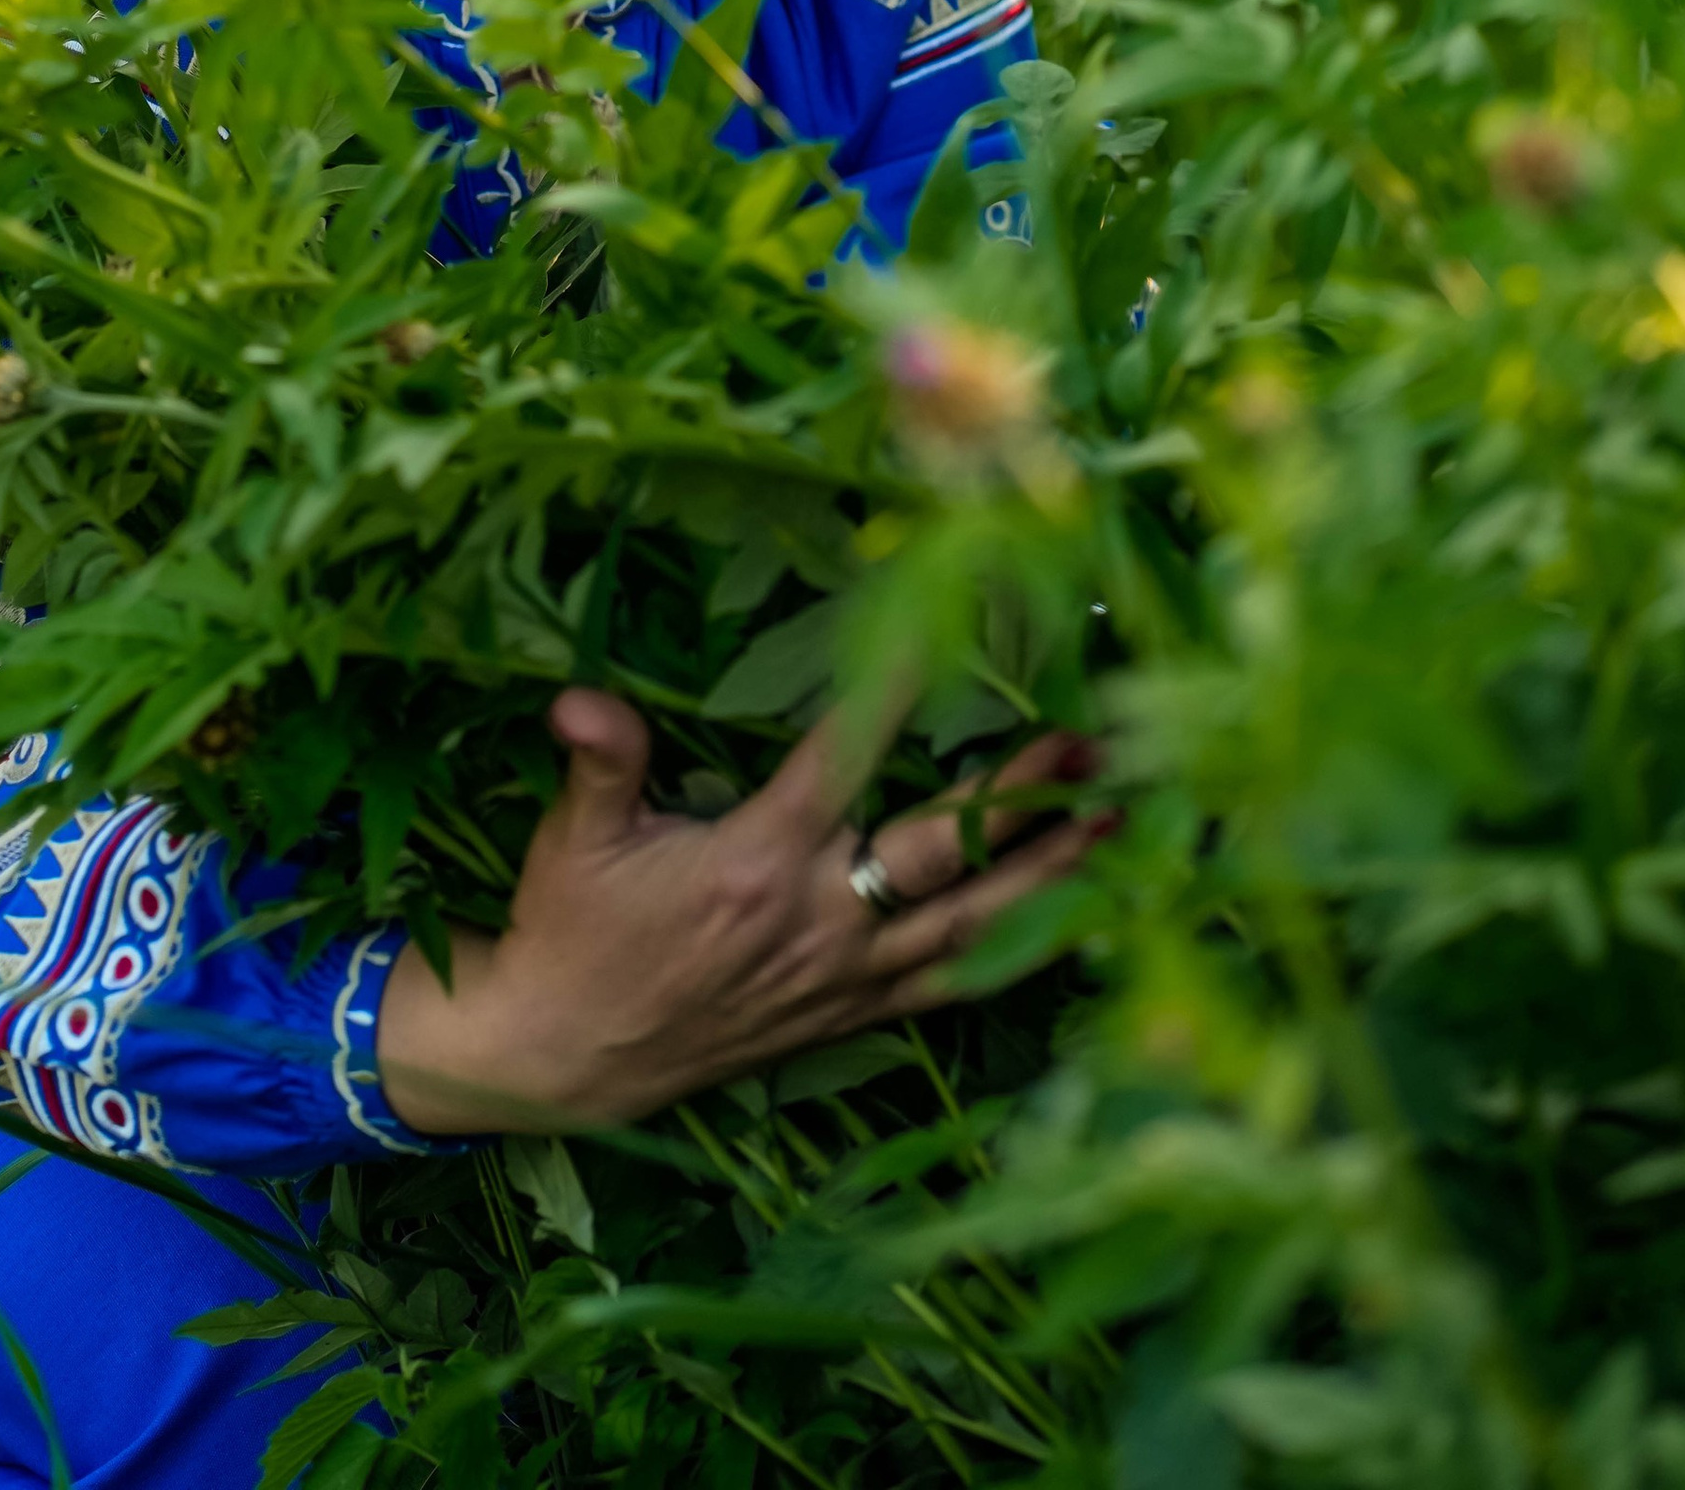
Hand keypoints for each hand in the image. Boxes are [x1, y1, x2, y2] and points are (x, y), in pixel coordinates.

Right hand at [374, 687, 1103, 1139]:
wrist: (565, 1057)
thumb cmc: (570, 931)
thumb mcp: (575, 839)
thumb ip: (600, 761)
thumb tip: (579, 698)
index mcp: (758, 862)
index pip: (844, 760)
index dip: (895, 689)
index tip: (948, 626)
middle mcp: (818, 921)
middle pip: (946, 852)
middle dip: (1025, 796)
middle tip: (1095, 744)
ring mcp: (843, 978)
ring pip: (972, 927)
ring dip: (1050, 877)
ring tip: (1120, 826)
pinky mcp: (849, 1017)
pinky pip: (951, 985)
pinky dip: (1016, 956)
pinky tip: (1072, 927)